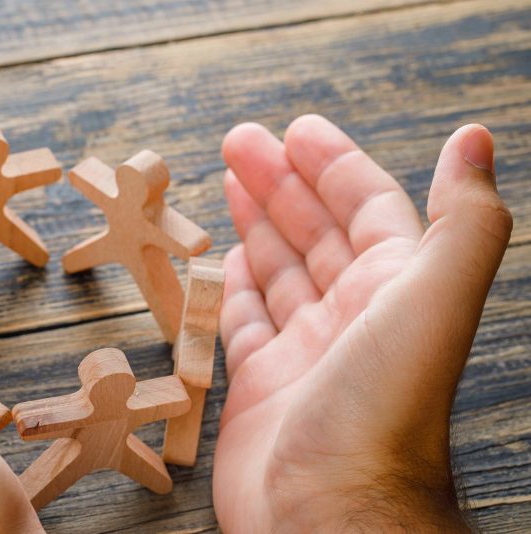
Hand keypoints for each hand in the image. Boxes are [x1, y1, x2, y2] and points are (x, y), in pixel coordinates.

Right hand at [213, 116, 510, 530]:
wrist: (329, 511)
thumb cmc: (383, 407)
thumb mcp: (433, 297)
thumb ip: (460, 219)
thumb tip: (474, 139)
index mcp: (394, 289)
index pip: (366, 207)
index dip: (334, 165)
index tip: (296, 130)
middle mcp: (352, 316)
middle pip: (313, 232)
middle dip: (279, 182)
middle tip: (240, 142)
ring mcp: (304, 352)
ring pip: (277, 272)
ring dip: (255, 225)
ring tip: (228, 184)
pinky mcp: (258, 386)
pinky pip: (243, 323)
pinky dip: (234, 288)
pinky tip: (225, 260)